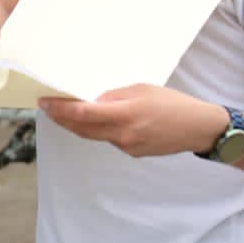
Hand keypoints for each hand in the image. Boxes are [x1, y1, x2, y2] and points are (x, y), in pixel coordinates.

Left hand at [39, 84, 227, 156]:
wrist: (198, 129)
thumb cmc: (173, 103)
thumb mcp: (141, 89)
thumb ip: (114, 96)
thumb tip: (91, 101)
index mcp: (126, 114)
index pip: (83, 114)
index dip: (60, 109)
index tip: (45, 102)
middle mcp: (123, 134)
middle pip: (82, 129)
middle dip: (61, 119)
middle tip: (47, 107)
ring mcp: (127, 147)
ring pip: (94, 136)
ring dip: (77, 126)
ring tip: (64, 113)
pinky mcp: (132, 153)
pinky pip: (109, 140)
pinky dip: (99, 130)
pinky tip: (96, 121)